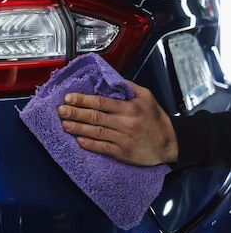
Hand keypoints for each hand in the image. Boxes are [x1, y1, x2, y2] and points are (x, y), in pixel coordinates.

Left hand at [57, 81, 178, 165]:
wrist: (171, 143)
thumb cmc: (155, 119)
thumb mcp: (146, 97)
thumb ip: (127, 87)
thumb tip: (108, 78)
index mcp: (129, 108)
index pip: (102, 102)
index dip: (83, 100)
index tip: (68, 98)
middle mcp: (125, 123)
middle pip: (96, 117)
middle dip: (76, 113)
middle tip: (61, 110)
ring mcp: (123, 139)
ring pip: (97, 133)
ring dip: (78, 128)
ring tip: (64, 124)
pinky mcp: (123, 153)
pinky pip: (104, 148)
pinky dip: (90, 145)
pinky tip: (78, 141)